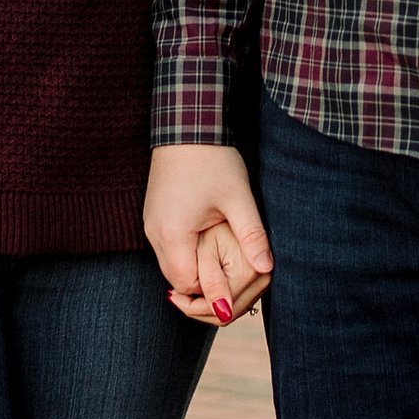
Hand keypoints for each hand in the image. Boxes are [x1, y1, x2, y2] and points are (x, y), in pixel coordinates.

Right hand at [145, 144, 272, 327]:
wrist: (187, 126)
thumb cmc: (214, 160)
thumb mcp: (238, 198)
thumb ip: (252, 236)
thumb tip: (268, 269)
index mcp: (174, 233)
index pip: (188, 285)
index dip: (211, 292)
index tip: (236, 292)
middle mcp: (155, 234)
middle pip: (176, 281)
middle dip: (202, 287)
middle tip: (232, 286)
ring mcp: (150, 225)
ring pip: (170, 266)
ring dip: (193, 270)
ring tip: (222, 265)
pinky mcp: (152, 217)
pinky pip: (166, 250)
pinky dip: (184, 255)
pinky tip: (206, 246)